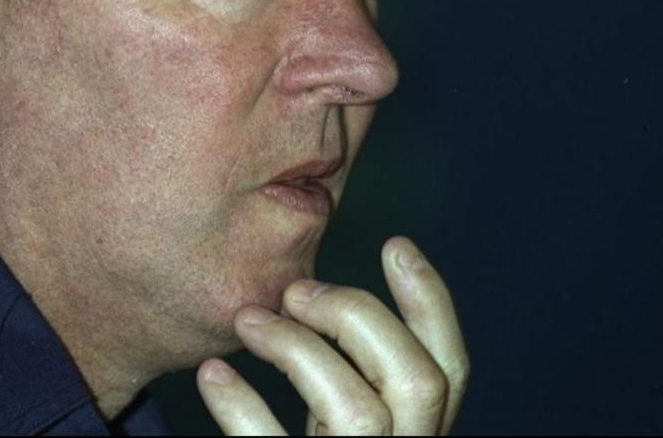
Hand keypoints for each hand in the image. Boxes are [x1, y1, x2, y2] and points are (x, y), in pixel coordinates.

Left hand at [196, 236, 468, 434]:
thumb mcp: (340, 422)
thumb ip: (352, 375)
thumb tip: (322, 297)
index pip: (451, 370)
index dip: (432, 303)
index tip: (395, 243)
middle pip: (417, 380)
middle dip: (357, 316)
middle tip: (296, 290)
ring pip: (357, 410)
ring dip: (296, 349)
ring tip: (246, 321)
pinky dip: (241, 406)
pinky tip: (212, 376)